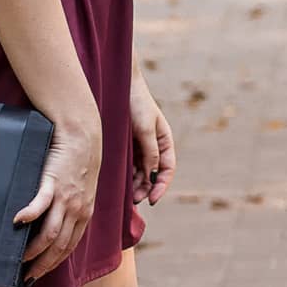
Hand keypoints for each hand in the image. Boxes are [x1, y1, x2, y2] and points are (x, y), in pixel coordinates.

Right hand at [15, 121, 101, 282]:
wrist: (82, 135)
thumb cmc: (77, 163)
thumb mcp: (81, 191)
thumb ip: (71, 210)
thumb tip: (54, 228)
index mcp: (84, 214)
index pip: (68, 248)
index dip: (54, 264)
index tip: (39, 275)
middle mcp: (77, 210)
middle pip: (59, 247)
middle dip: (42, 266)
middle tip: (26, 277)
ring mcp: (66, 198)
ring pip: (50, 234)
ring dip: (33, 250)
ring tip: (18, 258)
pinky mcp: (53, 182)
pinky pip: (40, 204)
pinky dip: (29, 216)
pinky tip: (17, 222)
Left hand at [129, 74, 174, 205]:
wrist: (119, 85)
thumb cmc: (137, 104)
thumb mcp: (146, 128)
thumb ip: (151, 151)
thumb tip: (152, 174)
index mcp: (164, 141)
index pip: (167, 170)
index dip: (161, 186)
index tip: (152, 200)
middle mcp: (154, 146)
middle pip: (153, 175)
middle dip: (146, 189)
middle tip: (134, 201)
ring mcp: (140, 147)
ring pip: (140, 172)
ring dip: (136, 185)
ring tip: (126, 196)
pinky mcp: (126, 146)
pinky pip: (129, 165)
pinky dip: (127, 176)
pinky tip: (120, 183)